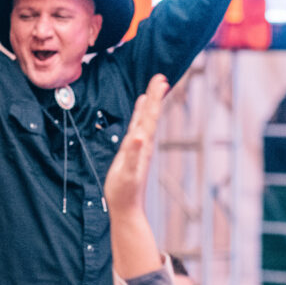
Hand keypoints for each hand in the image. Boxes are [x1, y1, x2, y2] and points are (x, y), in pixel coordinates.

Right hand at [104, 74, 167, 217]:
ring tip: (154, 89)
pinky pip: (138, 128)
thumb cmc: (125, 191)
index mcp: (142, 144)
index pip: (149, 117)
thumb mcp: (127, 172)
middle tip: (160, 78)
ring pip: (146, 120)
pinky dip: (140, 115)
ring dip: (150, 104)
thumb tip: (138, 136)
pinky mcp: (133, 151)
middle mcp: (143, 143)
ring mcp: (139, 147)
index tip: (160, 81)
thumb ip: (133, 154)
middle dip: (155, 96)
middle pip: (150, 115)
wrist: (127, 207)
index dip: (154, 99)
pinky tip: (141, 110)